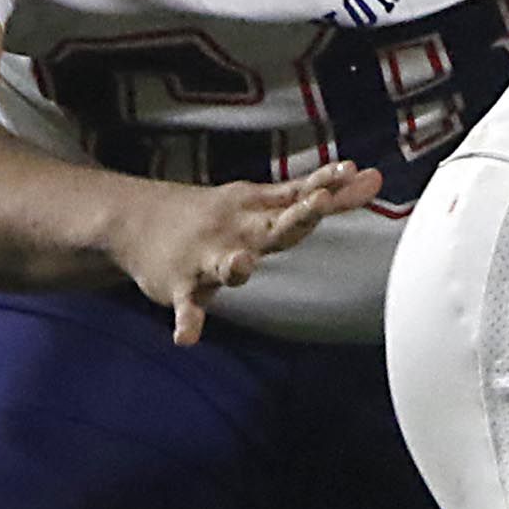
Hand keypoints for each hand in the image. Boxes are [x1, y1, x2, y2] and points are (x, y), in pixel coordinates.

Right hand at [111, 164, 380, 344]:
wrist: (131, 219)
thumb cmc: (219, 214)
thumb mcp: (264, 201)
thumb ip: (319, 194)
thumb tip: (376, 177)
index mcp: (257, 211)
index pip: (297, 197)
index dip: (325, 185)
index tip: (351, 170)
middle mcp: (235, 231)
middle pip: (273, 226)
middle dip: (297, 216)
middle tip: (320, 201)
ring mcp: (205, 258)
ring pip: (223, 264)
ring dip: (234, 265)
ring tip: (242, 264)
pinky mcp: (180, 286)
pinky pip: (187, 307)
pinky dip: (187, 322)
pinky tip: (187, 338)